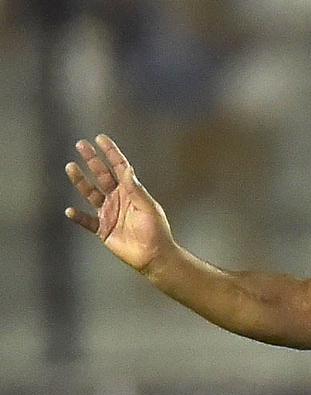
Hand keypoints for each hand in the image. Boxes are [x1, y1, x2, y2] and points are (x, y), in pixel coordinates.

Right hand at [65, 135, 172, 273]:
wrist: (154, 256)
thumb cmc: (157, 231)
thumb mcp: (148, 207)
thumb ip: (136, 189)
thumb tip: (126, 169)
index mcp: (131, 191)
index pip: (119, 168)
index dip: (111, 153)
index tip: (100, 138)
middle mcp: (117, 198)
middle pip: (101, 175)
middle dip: (92, 160)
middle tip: (80, 144)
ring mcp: (108, 213)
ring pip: (90, 193)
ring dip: (80, 181)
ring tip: (70, 167)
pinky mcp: (102, 229)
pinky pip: (86, 221)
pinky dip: (78, 217)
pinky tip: (70, 211)